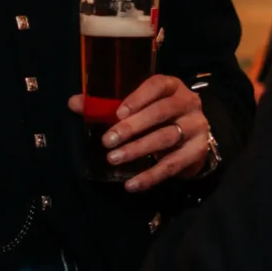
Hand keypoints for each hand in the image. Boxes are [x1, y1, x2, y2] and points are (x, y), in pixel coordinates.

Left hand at [69, 74, 213, 192]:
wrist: (192, 140)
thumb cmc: (158, 117)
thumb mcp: (137, 107)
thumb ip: (107, 104)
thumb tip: (73, 103)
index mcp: (172, 86)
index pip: (158, 85)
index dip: (138, 98)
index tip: (117, 113)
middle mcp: (189, 103)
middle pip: (161, 112)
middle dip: (132, 127)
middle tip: (107, 141)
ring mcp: (196, 127)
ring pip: (166, 138)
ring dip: (137, 150)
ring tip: (114, 159)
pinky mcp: (198, 152)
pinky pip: (172, 165)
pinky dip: (150, 176)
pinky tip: (132, 184)